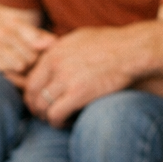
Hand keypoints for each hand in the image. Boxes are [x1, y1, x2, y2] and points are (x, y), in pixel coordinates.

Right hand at [0, 22, 54, 77]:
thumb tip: (54, 42)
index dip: (41, 56)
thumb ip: (37, 39)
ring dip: (18, 73)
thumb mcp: (16, 40)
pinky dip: (7, 76)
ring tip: (9, 70)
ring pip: (23, 64)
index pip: (44, 42)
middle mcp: (5, 29)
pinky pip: (9, 70)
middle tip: (18, 68)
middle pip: (34, 55)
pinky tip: (0, 73)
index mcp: (15, 24)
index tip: (35, 60)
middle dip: (30, 67)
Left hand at [23, 27, 140, 126]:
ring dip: (47, 117)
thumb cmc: (111, 43)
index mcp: (53, 53)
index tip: (40, 102)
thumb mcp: (79, 38)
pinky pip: (55, 115)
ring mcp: (66, 79)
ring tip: (59, 119)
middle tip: (45, 114)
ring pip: (41, 107)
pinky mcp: (78, 94)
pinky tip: (67, 122)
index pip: (30, 79)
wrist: (132, 50)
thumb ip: (60, 48)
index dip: (32, 95)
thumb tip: (49, 53)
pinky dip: (58, 123)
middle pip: (31, 94)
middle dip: (36, 108)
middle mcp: (55, 65)